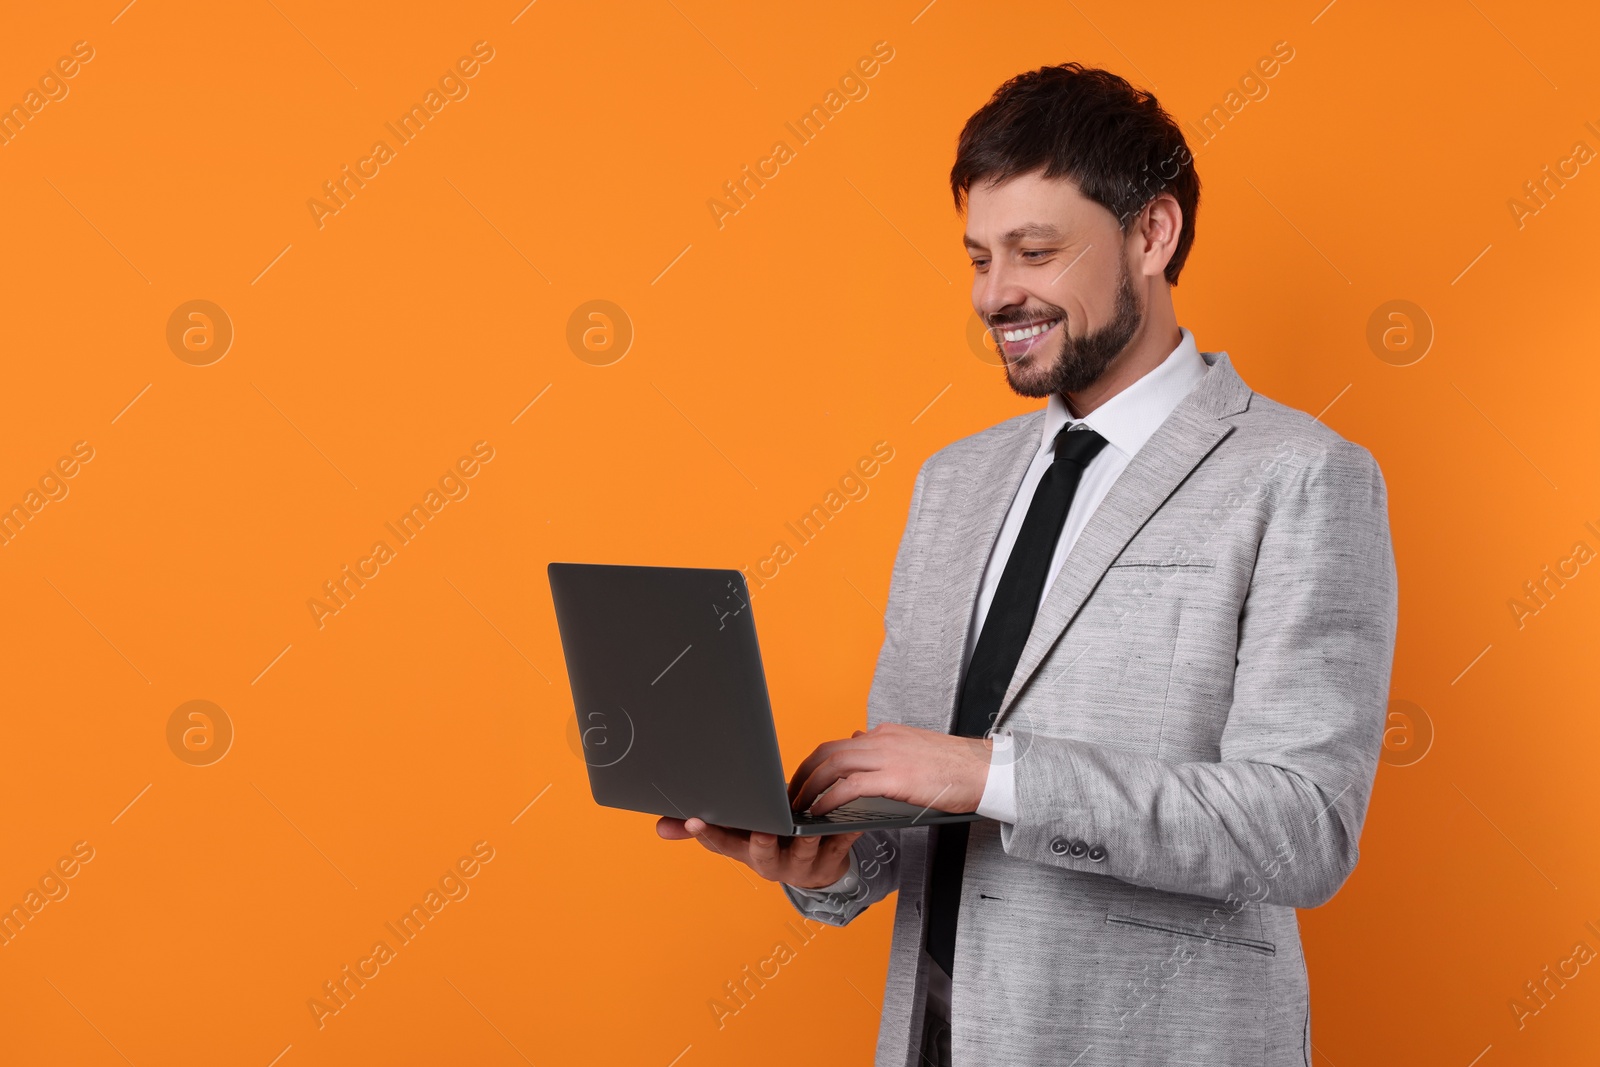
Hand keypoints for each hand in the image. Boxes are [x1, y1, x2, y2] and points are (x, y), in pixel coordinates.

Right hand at [655, 816, 863, 888]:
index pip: (721, 844)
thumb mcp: (735, 835)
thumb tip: (659, 827)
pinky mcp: (832, 858)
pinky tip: (852, 820)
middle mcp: (771, 862)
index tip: (693, 819)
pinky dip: (846, 833)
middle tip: (759, 831)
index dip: (706, 833)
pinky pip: (840, 846)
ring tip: (807, 827)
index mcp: (745, 851)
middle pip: (761, 855)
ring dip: (805, 841)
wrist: (815, 866)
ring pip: (803, 852)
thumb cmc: (770, 840)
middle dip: (759, 843)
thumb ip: (700, 830)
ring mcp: (802, 863)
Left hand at [787, 723, 991, 816]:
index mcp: (886, 734)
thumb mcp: (915, 750)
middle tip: (791, 794)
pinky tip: (819, 812)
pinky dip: (829, 799)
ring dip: (810, 787)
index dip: (816, 762)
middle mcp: (882, 739)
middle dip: (803, 773)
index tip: (804, 779)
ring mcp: (888, 756)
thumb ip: (885, 749)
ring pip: (833, 765)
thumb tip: (858, 741)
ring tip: (798, 806)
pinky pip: (849, 787)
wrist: (987, 770)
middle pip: (827, 751)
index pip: (840, 743)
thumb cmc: (956, 768)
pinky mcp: (895, 778)